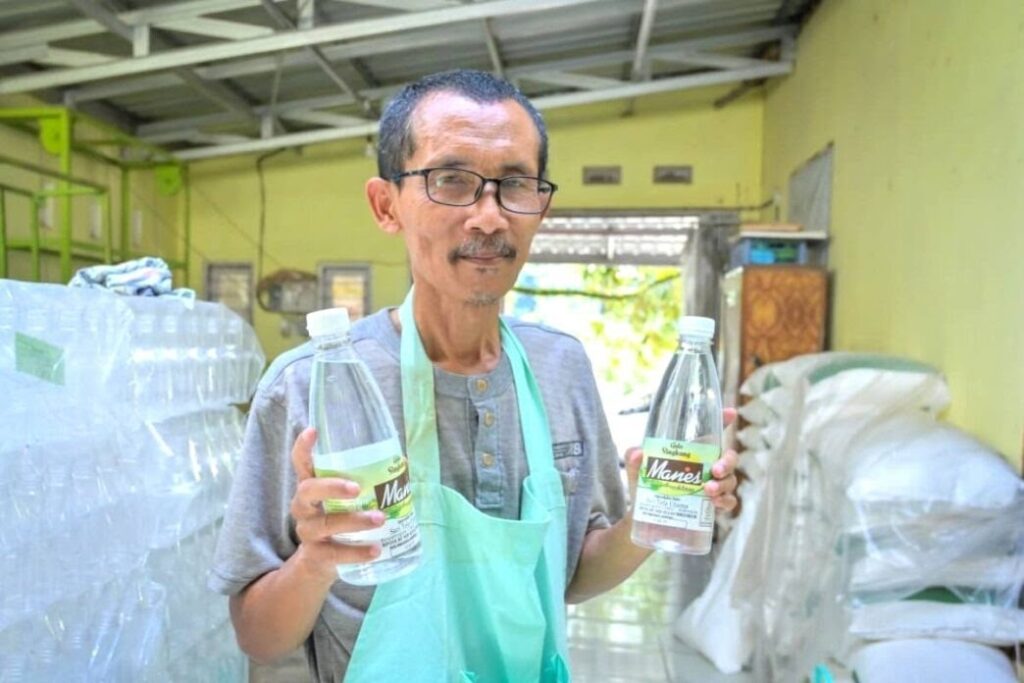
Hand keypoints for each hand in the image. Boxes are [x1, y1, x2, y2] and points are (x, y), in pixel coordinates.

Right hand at [289, 427, 384, 580]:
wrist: (321, 562)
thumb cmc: (339, 517)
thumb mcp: (346, 499)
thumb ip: (368, 480)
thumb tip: (402, 462)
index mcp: (312, 485)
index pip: (301, 462)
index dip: (304, 447)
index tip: (313, 431)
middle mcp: (304, 506)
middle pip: (308, 490)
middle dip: (331, 487)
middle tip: (356, 488)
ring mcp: (308, 530)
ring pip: (326, 523)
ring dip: (354, 521)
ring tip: (379, 519)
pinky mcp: (316, 555)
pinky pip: (335, 553)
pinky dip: (357, 552)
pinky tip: (375, 550)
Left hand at [624, 407, 739, 512]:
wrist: (643, 519)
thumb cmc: (644, 487)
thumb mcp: (636, 470)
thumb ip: (634, 459)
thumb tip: (639, 453)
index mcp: (691, 453)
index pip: (711, 434)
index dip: (723, 420)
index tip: (730, 413)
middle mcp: (706, 467)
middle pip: (729, 458)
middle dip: (728, 462)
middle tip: (715, 470)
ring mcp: (712, 487)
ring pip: (730, 480)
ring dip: (724, 484)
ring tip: (709, 490)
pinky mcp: (712, 508)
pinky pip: (728, 502)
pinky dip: (726, 501)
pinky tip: (715, 503)